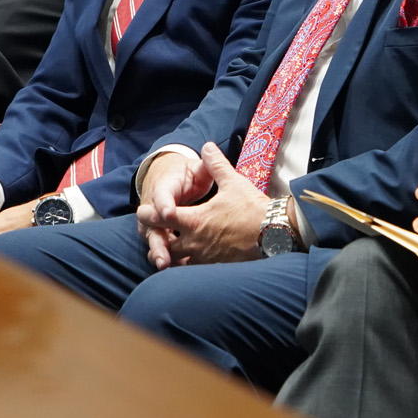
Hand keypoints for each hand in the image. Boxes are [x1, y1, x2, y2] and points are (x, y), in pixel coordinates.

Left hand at [137, 143, 269, 266]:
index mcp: (195, 220)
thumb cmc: (252, 208)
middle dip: (156, 238)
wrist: (274, 234)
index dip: (148, 214)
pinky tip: (189, 263)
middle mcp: (195, 242)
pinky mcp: (216, 268)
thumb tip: (207, 146)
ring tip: (166, 252)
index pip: (162, 218)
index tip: (142, 211)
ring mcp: (204, 258)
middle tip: (152, 233)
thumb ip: (216, 165)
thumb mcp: (233, 182)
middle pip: (164, 244)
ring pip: (176, 262)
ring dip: (170, 255)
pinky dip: (187, 267)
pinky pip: (193, 271)